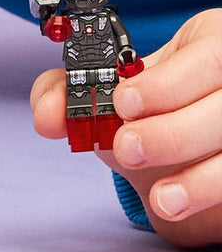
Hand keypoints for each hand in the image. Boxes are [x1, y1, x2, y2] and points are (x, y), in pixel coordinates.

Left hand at [31, 9, 221, 247]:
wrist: (193, 140)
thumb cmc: (157, 105)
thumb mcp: (119, 88)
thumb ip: (73, 93)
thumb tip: (47, 116)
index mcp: (217, 44)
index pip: (207, 59)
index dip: (167, 84)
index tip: (122, 102)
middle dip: (174, 132)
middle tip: (127, 150)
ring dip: (203, 181)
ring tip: (162, 200)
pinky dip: (212, 197)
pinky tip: (184, 207)